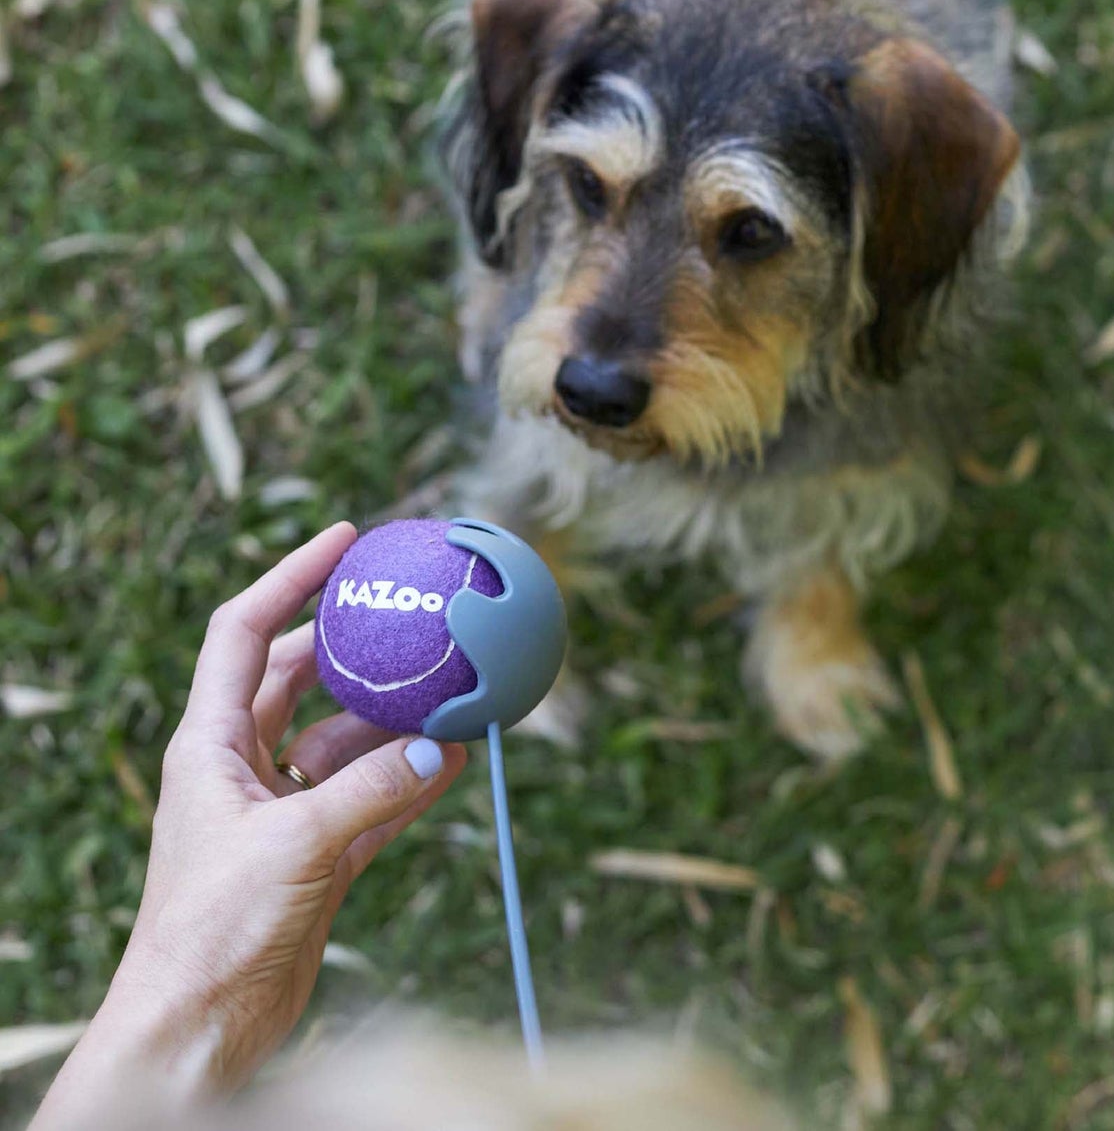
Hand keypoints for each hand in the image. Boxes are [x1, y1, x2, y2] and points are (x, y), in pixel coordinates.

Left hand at [32, 523, 466, 1126]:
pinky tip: (458, 760)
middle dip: (355, 645)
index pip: (245, 632)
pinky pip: (372, 798)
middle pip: (303, 678)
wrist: (196, 1032)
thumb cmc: (214, 931)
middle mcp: (244, 766)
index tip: (343, 539)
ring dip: (396, 721)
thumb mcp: (295, 846)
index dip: (289, 577)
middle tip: (412, 611)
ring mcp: (281, 810)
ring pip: (346, 740)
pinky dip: (411, 780)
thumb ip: (372, 789)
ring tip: (455, 694)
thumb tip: (444, 743)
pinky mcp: (314, 855)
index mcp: (211, 744)